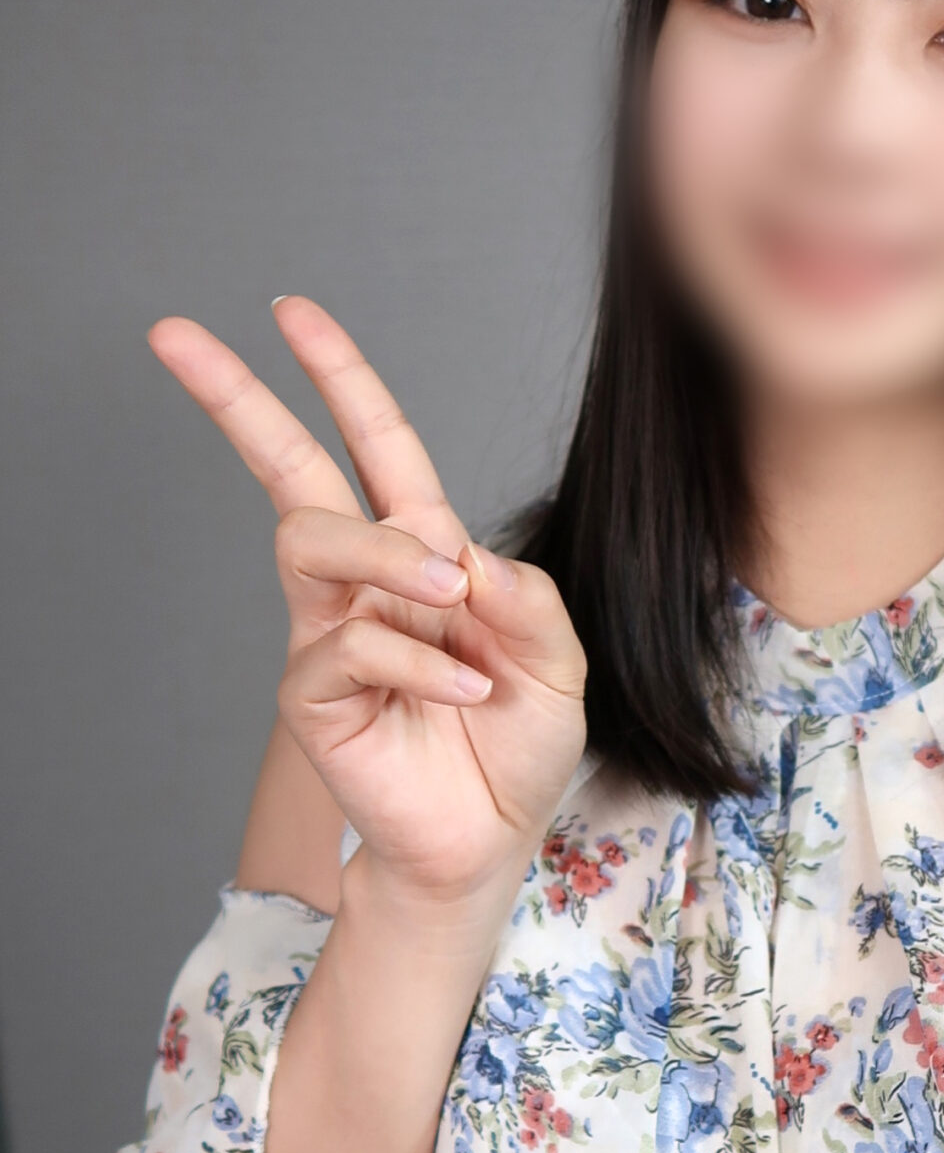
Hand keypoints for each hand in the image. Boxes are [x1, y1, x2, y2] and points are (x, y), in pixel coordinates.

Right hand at [148, 297, 587, 910]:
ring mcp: (330, 634)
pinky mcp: (314, 694)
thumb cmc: (514, 747)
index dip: (337, 379)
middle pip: (290, 471)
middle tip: (179, 335)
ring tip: (451, 598)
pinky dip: (419, 663)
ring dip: (388, 554)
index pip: (373, 448)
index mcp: (424, 553)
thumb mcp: (556, 662)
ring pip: (315, 541)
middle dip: (238, 399)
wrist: (488, 842)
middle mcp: (365, 582)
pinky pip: (353, 643)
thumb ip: (526, 599)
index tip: (290, 311)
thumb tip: (460, 555)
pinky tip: (461, 696)